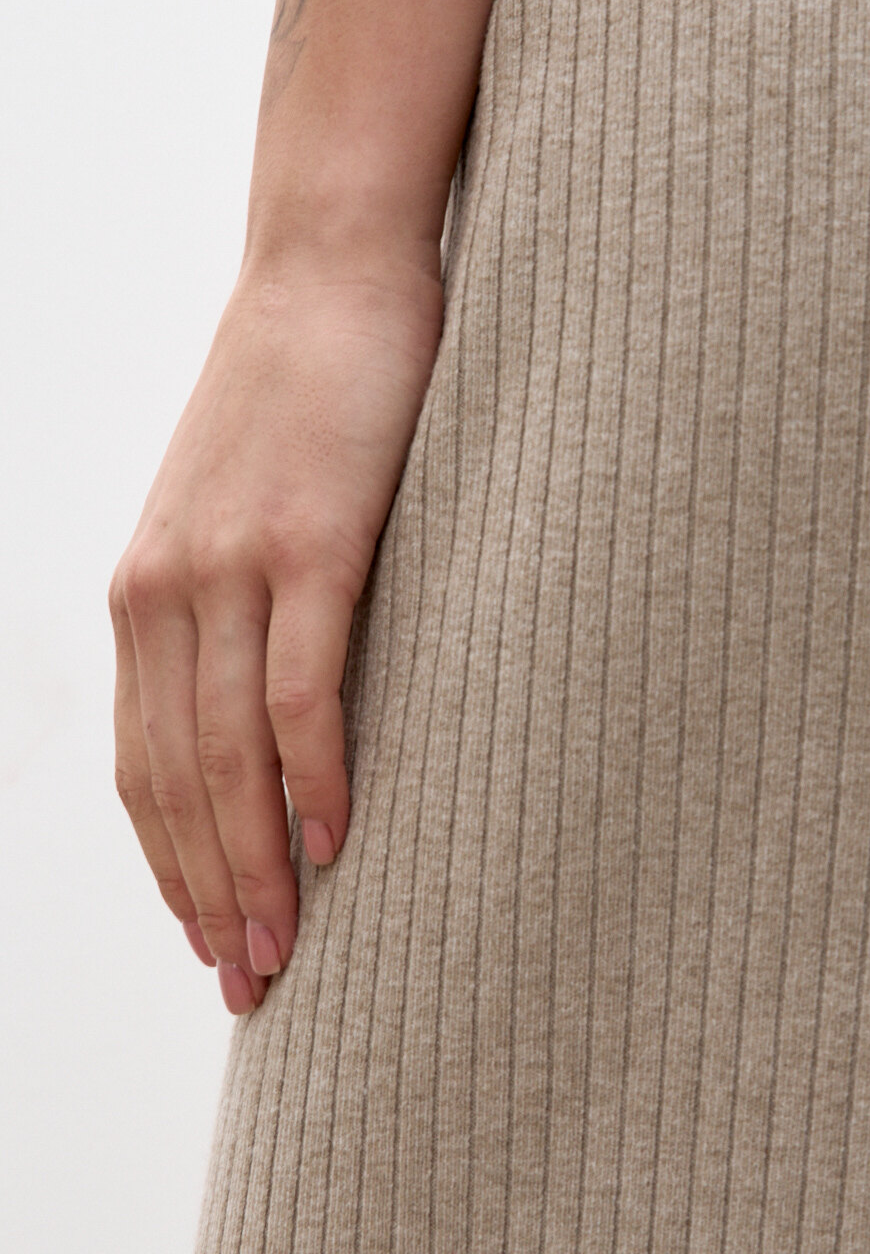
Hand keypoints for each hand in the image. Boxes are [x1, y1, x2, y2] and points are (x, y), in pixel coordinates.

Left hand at [110, 256, 442, 1013]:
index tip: (210, 943)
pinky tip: (340, 839)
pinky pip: (304, 692)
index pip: (145, 764)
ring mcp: (232, 564)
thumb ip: (243, 599)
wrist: (332, 268)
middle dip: (209, 896)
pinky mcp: (310, 541)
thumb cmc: (310, 390)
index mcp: (146, 588)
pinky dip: (316, 777)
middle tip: (249, 985)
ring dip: (256, 866)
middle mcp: (165, 586)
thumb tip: (273, 701)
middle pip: (175, 780)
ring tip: (286, 948)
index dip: (172, 867)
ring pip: (226, 757)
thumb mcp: (246, 506)